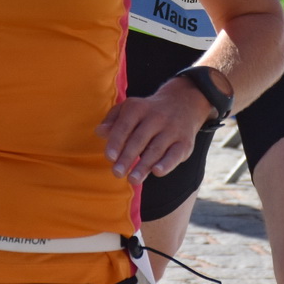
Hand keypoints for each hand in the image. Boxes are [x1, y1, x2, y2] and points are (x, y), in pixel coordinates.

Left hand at [96, 80, 212, 182]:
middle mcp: (156, 116)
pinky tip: (156, 172)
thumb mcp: (129, 110)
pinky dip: (167, 163)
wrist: (183, 103)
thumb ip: (113, 121)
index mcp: (138, 108)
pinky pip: (175, 154)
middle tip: (117, 173)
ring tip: (132, 179)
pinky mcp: (185, 142)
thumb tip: (99, 132)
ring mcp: (172, 129)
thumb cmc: (147, 113)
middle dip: (128, 157)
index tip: (110, 157)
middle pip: (139, 139)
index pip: (125, 125)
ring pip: (156, 149)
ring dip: (144, 165)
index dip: (117, 141)